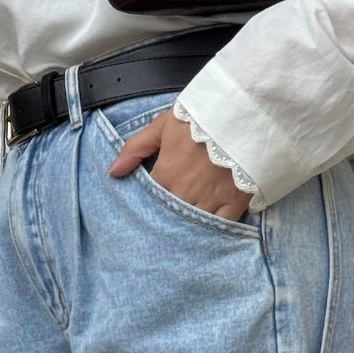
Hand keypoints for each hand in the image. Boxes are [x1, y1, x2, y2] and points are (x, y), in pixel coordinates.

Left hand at [106, 109, 253, 222]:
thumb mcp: (163, 126)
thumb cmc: (200, 119)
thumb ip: (135, 148)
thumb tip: (113, 172)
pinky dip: (212, 231)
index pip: (149, 200)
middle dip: (163, 221)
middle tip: (156, 231)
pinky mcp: (234, 204)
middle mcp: (185, 194)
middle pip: (169, 216)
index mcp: (166, 175)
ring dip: (185, 229)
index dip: (146, 205)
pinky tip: (205, 235)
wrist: (241, 116)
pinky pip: (220, 227)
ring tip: (178, 236)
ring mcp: (211, 201)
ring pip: (192, 225)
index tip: (143, 209)